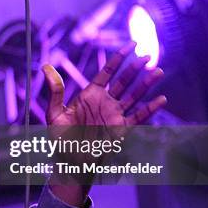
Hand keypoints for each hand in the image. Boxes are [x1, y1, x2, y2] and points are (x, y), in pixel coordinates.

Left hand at [43, 42, 166, 127]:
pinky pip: (139, 117)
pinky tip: (161, 99)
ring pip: (134, 95)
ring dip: (146, 84)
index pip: (107, 71)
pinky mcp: (122, 129)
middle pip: (124, 80)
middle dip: (135, 68)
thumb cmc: (60, 139)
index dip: (118, 58)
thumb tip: (46, 66)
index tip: (130, 45)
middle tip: (146, 55)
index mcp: (90, 95)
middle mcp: (105, 102)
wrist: (69, 162)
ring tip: (158, 71)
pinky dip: (150, 109)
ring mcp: (115, 115)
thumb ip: (55, 90)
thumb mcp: (54, 113)